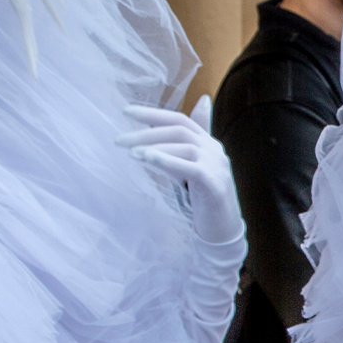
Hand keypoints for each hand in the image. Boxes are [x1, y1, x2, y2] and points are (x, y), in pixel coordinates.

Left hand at [118, 96, 240, 244]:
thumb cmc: (203, 200)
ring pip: (185, 146)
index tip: (126, 111)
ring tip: (130, 152)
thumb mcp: (188, 168)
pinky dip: (168, 161)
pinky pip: (191, 168)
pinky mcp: (215, 185)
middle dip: (147, 132)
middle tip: (119, 140)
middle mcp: (214, 150)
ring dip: (155, 146)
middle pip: (179, 130)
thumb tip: (178, 118)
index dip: (153, 113)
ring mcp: (217, 166)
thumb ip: (180, 146)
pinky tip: (149, 159)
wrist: (223, 231)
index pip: (179, 120)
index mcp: (207, 143)